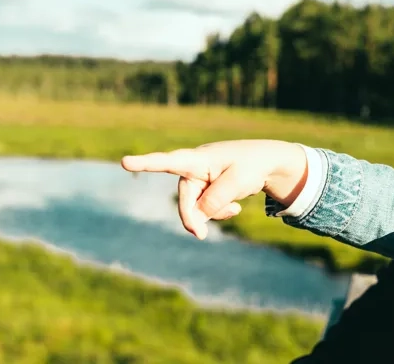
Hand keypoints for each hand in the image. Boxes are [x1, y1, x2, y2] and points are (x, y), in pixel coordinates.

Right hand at [120, 139, 307, 239]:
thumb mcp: (238, 182)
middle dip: (192, 216)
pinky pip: (205, 208)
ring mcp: (200, 179)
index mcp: (198, 158)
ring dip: (212, 213)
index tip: (125, 162)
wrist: (268, 162)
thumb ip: (215, 199)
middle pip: (184, 197)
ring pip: (196, 205)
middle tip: (202, 235)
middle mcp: (194, 168)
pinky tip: (236, 208)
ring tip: (235, 208)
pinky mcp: (207, 189)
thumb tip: (197, 216)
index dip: (146, 163)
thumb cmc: (252, 165)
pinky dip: (218, 212)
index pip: (168, 161)